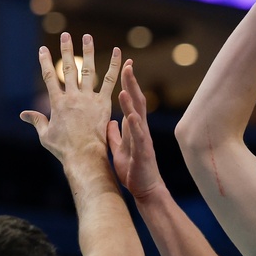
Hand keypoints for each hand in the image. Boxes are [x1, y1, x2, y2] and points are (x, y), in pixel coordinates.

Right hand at [20, 32, 120, 163]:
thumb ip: (36, 120)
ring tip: (87, 37)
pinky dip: (115, 66)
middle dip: (66, 50)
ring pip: (88, 70)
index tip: (42, 49)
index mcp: (57, 103)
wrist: (84, 156)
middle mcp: (72, 97)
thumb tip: (22, 114)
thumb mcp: (45, 135)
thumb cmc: (64, 149)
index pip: (49, 78)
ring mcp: (88, 99)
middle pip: (68, 69)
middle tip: (66, 35)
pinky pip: (110, 81)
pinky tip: (118, 52)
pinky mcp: (104, 103)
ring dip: (87, 52)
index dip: (45, 62)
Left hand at [108, 60, 164, 199]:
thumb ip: (115, 135)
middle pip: (137, 102)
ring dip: (132, 100)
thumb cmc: (133, 170)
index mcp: (134, 128)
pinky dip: (135, 125)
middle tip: (128, 65)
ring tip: (125, 86)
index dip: (128, 84)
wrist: (145, 190)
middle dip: (132, 83)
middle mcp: (141, 130)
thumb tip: (109, 122)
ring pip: (139, 116)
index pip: (131, 101)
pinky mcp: (143, 152)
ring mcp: (143, 140)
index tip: (124, 66)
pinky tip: (131, 116)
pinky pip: (139, 137)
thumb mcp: (120, 149)